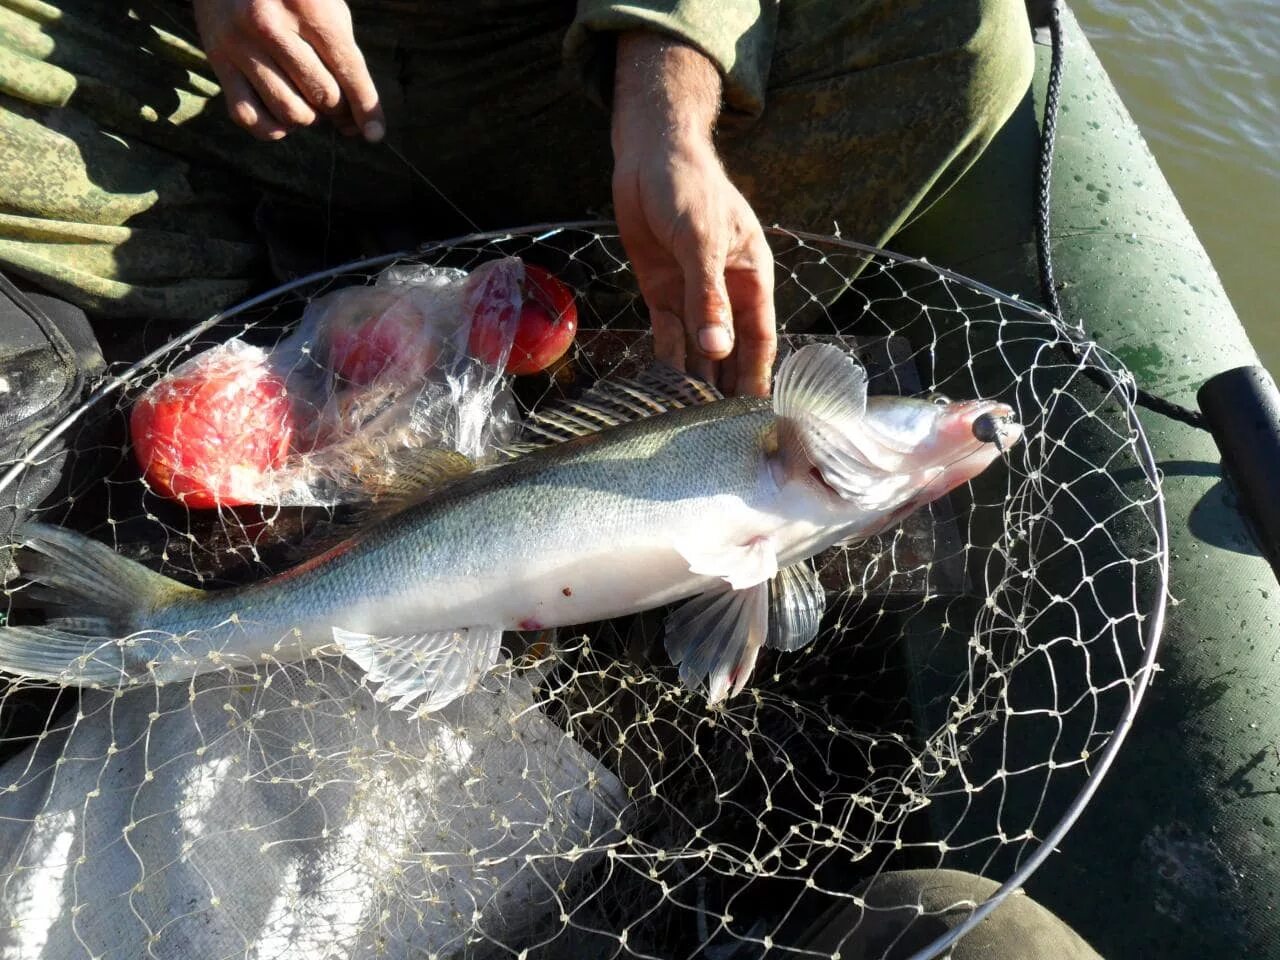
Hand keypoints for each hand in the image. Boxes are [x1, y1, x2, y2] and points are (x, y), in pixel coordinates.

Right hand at [193, 0, 383, 142]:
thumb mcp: (326, 10)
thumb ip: (345, 60)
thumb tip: (356, 125)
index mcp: (308, 6)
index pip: (349, 70)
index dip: (366, 108)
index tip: (374, 135)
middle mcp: (270, 23)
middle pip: (322, 95)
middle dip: (336, 108)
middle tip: (332, 100)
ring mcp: (240, 42)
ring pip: (289, 111)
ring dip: (307, 118)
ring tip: (306, 101)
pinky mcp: (217, 58)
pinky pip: (248, 116)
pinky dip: (272, 127)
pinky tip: (280, 116)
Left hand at [612, 33, 775, 396]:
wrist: (650, 154)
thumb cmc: (689, 187)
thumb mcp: (701, 241)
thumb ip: (708, 296)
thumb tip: (717, 348)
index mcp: (751, 276)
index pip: (760, 336)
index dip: (758, 372)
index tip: (756, 410)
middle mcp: (725, 291)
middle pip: (730, 348)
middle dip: (726, 383)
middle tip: (720, 426)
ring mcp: (692, 293)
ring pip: (698, 345)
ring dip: (695, 376)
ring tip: (690, 416)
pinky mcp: (661, 290)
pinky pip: (667, 331)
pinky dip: (667, 355)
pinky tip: (664, 384)